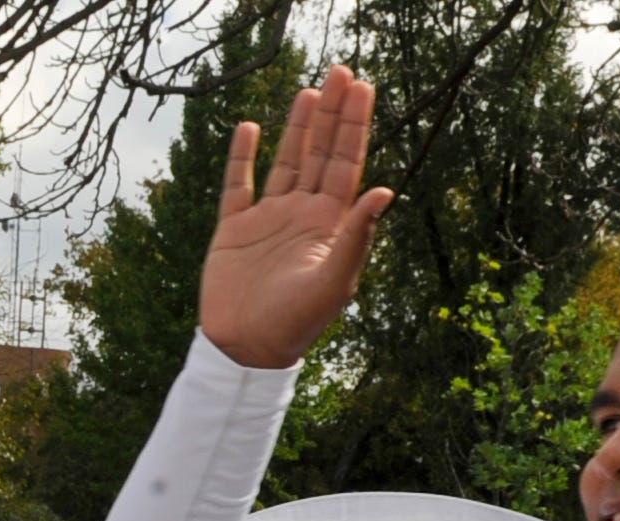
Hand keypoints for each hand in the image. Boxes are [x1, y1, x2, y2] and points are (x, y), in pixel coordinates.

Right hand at [199, 66, 394, 371]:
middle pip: (321, 153)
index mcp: (329, 225)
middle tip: (341, 71)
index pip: (347, 164)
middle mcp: (302, 215)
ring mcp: (268, 219)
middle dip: (332, 114)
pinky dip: (242, 157)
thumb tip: (384, 191)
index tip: (363, 89)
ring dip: (298, 127)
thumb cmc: (296, 323)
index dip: (355, 126)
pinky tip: (249, 128)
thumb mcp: (332, 281)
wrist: (246, 349)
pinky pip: (239, 185)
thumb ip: (356, 236)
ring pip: (286, 161)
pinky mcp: (234, 229)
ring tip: (310, 92)